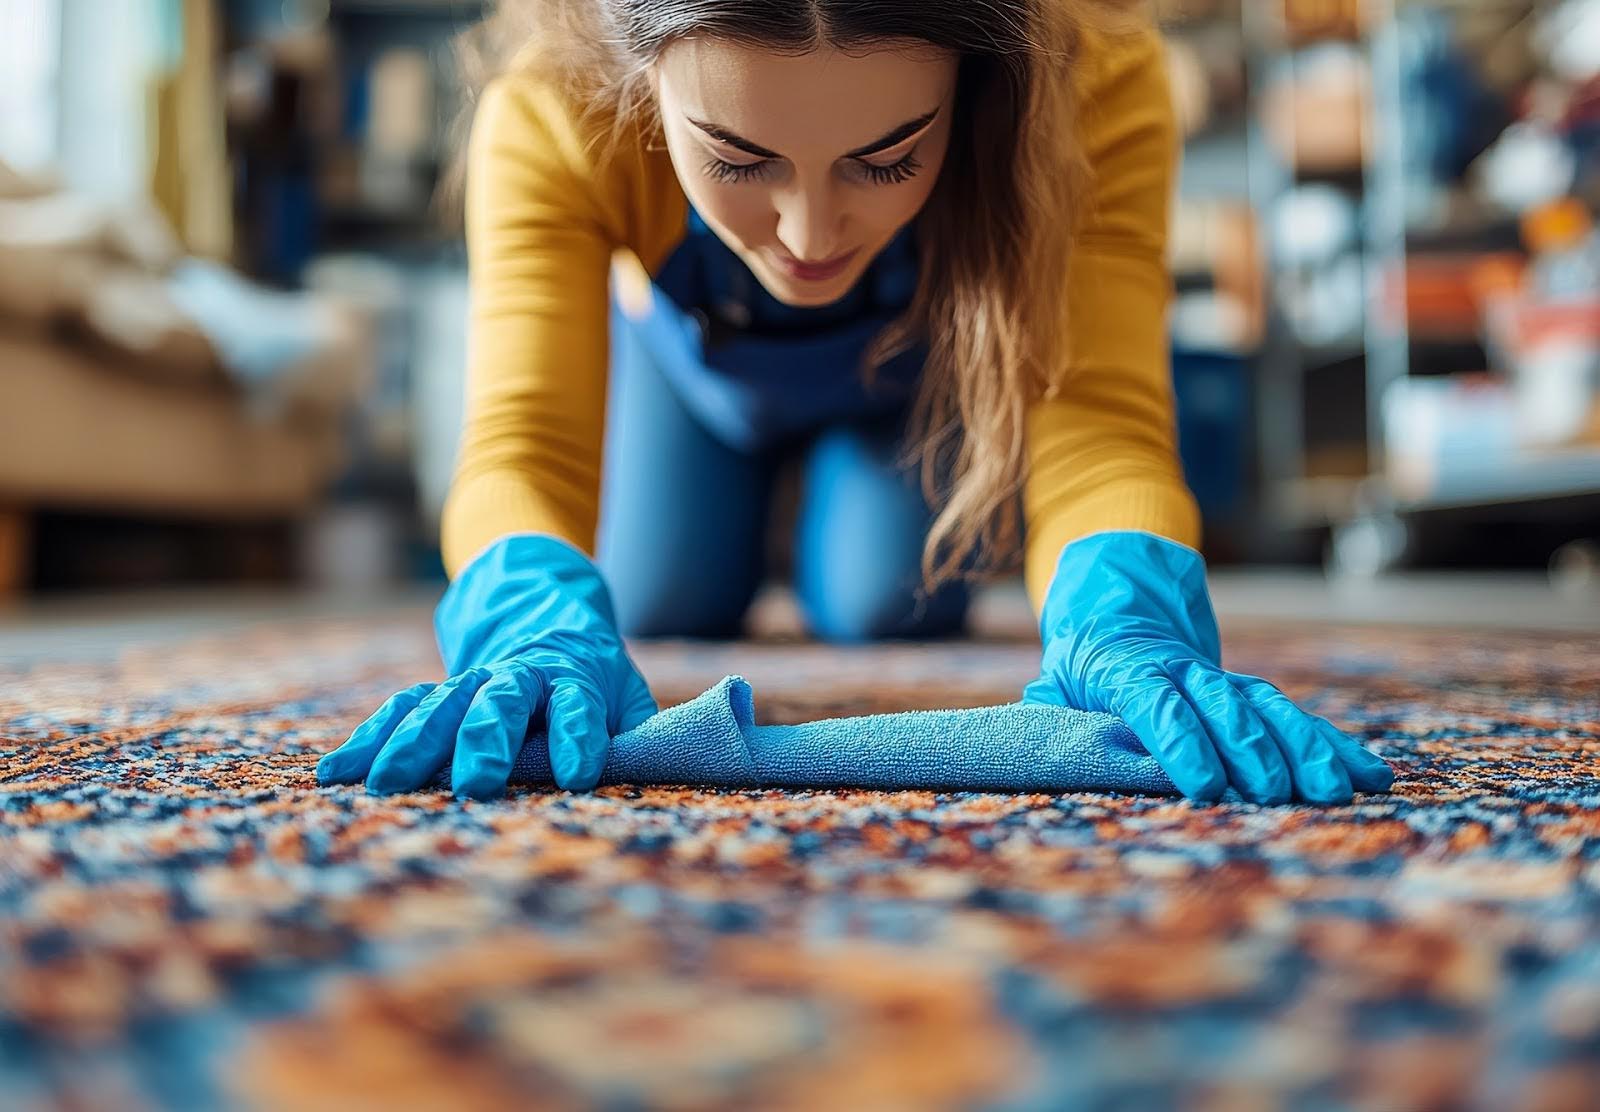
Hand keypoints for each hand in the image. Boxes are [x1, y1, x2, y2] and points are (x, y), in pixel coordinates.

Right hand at [317, 534, 655, 798]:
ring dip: (411, 744)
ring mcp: (473, 679)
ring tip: (384, 786)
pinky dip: (368, 739)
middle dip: (486, 742)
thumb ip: (641, 738)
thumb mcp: (630, 701)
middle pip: (501, 701)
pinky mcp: (437, 691)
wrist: (547, 620)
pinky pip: (399, 711)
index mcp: (575, 676)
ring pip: (440, 705)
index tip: (579, 775)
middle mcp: (520, 674)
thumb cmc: (597, 685)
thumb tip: (666, 774)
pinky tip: (334, 774)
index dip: (580, 737)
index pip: (580, 706)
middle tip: (474, 785)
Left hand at [1022, 531, 1392, 803]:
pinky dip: (1334, 745)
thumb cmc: (1082, 668)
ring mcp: (1223, 681)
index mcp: (1129, 670)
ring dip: (1305, 750)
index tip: (1205, 784)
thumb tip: (1039, 741)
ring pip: (1268, 710)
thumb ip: (1050, 714)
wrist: (1121, 612)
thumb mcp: (1056, 685)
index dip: (1181, 742)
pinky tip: (1372, 775)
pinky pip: (1296, 718)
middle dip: (1251, 752)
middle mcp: (1184, 671)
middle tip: (1277, 795)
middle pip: (1222, 709)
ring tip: (1338, 790)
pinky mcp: (1252, 695)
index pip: (1156, 704)